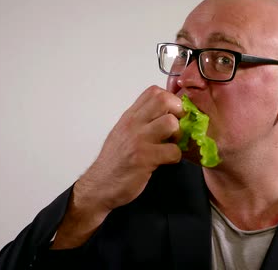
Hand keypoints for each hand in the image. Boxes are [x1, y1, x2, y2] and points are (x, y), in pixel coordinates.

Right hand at [52, 86, 182, 248]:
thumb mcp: (123, 132)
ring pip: (170, 123)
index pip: (154, 91)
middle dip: (178, 112)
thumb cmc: (114, 161)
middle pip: (164, 100)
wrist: (99, 185)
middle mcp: (133, 124)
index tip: (173, 114)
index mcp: (130, 116)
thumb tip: (167, 114)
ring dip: (178, 135)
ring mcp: (138, 140)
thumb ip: (142, 121)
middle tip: (176, 127)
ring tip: (171, 144)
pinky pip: (172, 151)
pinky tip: (167, 160)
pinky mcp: (144, 158)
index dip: (170, 100)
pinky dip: (175, 157)